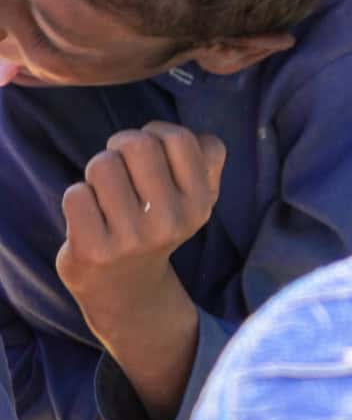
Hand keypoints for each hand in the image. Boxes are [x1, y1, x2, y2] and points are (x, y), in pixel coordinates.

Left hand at [55, 125, 222, 304]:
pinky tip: (89, 215)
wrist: (126, 287)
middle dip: (120, 145)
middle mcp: (170, 222)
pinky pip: (76, 194)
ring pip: (102, 165)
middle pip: (137, 143)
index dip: (157, 132)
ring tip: (105, 191)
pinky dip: (77, 198)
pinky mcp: (93, 251)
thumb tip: (197, 137)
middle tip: (120, 165)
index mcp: (199, 204)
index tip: (151, 151)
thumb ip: (206, 161)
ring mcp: (131, 239)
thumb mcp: (196, 199)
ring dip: (97, 171)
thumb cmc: (157, 223)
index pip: (179, 139)